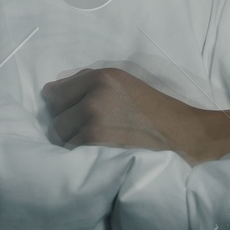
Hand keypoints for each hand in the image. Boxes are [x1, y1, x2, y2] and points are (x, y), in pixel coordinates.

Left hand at [42, 66, 228, 165]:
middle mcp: (95, 93)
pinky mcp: (93, 140)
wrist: (180, 135)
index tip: (78, 113)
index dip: (64, 106)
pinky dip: (80, 154)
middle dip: (67, 123)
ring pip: (58, 133)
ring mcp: (92, 117)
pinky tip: (100, 151)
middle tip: (93, 129)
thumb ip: (89, 82)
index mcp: (104, 75)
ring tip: (97, 141)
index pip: (55, 91)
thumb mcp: (126, 85)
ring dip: (72, 140)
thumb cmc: (155, 111)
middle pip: (54, 113)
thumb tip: (49, 90)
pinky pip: (68, 150)